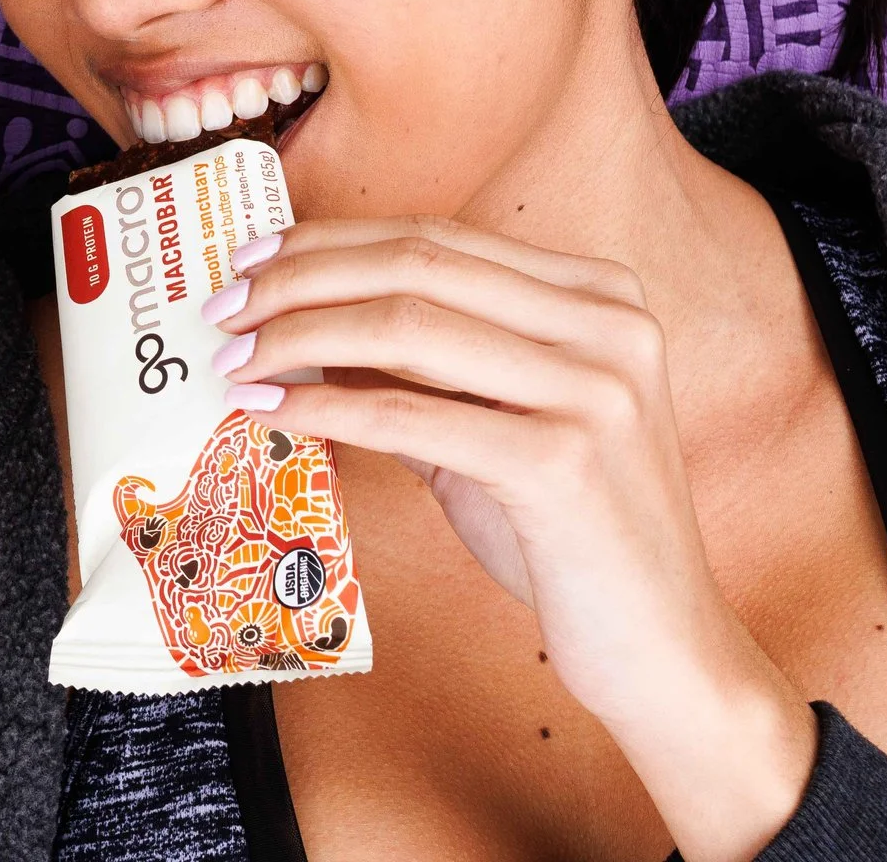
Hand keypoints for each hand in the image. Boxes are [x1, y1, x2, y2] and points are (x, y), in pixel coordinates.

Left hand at [207, 215, 815, 861]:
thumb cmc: (568, 538)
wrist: (661, 650)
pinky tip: (271, 414)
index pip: (439, 237)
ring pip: (407, 325)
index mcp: (601, 296)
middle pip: (417, 263)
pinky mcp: (563, 463)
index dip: (332, 242)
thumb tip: (298, 322)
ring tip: (234, 361)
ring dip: (298, 334)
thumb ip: (418, 370)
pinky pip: (411, 415)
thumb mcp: (493, 425)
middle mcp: (608, 325)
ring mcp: (595, 390)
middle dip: (301, 278)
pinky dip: (327, 407)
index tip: (254, 260)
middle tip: (224, 307)